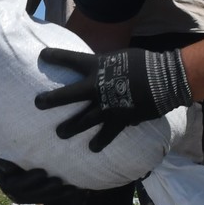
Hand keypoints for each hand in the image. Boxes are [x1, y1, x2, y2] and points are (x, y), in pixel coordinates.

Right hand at [0, 157, 83, 204]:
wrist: (17, 152)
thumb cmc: (10, 149)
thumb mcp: (6, 152)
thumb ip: (7, 159)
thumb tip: (7, 166)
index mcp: (6, 181)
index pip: (16, 185)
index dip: (29, 180)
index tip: (42, 172)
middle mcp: (14, 193)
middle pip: (31, 194)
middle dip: (45, 188)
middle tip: (58, 181)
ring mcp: (26, 197)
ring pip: (42, 198)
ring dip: (55, 193)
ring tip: (68, 186)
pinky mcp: (38, 197)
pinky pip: (50, 197)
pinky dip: (62, 194)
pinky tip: (73, 188)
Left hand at [34, 47, 192, 152]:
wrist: (165, 79)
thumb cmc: (145, 63)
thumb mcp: (120, 58)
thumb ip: (106, 66)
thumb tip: (99, 70)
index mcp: (97, 67)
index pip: (71, 59)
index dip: (56, 57)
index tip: (42, 55)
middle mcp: (97, 87)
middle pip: (69, 95)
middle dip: (52, 100)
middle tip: (38, 104)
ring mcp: (107, 105)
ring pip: (83, 120)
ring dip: (70, 128)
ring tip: (60, 134)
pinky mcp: (120, 119)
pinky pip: (107, 134)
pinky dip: (100, 142)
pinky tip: (92, 149)